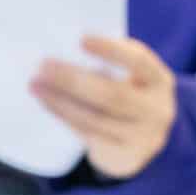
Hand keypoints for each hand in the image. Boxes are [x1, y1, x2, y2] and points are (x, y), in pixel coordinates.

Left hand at [32, 36, 176, 181]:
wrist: (141, 144)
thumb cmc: (128, 95)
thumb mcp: (133, 78)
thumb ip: (110, 64)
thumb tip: (63, 46)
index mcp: (160, 80)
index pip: (140, 62)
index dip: (112, 50)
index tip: (81, 40)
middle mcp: (157, 109)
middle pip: (113, 95)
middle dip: (74, 80)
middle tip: (43, 65)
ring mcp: (142, 136)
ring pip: (95, 118)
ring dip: (60, 99)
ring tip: (35, 84)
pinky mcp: (123, 154)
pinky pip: (87, 132)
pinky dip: (62, 115)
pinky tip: (44, 101)